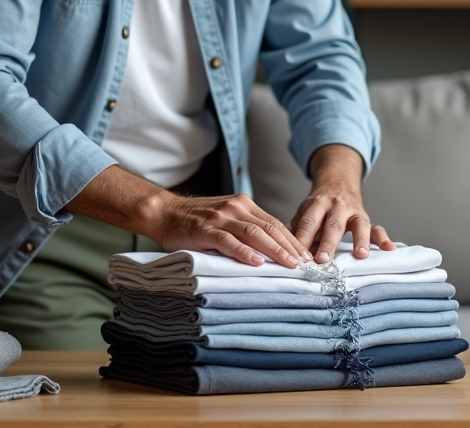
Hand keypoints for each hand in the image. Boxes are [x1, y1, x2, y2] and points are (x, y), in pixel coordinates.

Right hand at [64, 165, 311, 268]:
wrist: (163, 212)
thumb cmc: (195, 220)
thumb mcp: (225, 218)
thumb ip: (245, 228)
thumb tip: (270, 250)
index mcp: (243, 204)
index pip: (274, 223)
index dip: (292, 239)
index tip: (305, 255)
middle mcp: (236, 207)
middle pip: (270, 228)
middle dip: (289, 246)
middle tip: (304, 264)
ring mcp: (221, 217)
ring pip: (254, 234)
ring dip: (274, 250)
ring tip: (288, 264)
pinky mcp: (205, 229)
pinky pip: (229, 241)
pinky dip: (244, 252)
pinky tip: (256, 263)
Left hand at [291, 144, 395, 262]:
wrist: (338, 180)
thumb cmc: (319, 204)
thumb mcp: (305, 210)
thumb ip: (297, 228)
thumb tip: (286, 248)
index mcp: (317, 203)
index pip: (309, 222)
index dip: (303, 239)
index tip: (299, 257)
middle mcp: (337, 206)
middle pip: (333, 225)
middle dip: (328, 243)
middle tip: (322, 260)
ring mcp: (354, 212)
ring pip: (358, 225)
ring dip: (359, 240)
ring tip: (360, 255)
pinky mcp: (366, 218)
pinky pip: (376, 228)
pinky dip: (384, 239)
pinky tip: (390, 249)